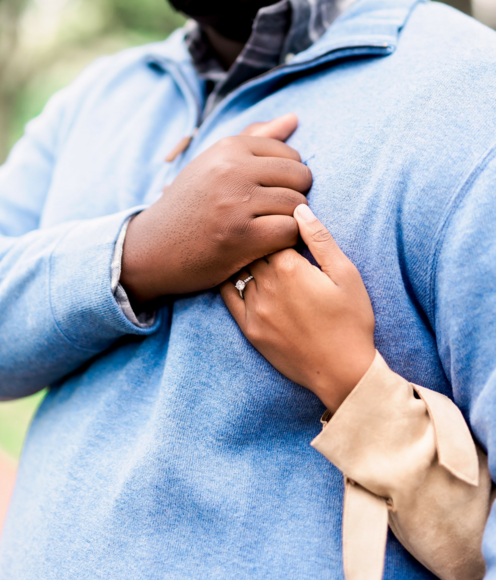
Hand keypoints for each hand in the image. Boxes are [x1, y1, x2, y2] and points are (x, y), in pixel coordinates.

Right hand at [120, 113, 311, 302]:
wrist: (153, 247)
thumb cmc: (190, 204)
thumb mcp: (214, 164)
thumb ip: (255, 138)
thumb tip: (294, 118)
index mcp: (228, 147)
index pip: (290, 154)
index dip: (286, 177)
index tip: (264, 192)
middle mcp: (231, 170)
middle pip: (299, 177)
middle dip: (293, 196)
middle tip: (270, 212)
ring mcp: (235, 204)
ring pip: (297, 205)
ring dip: (288, 220)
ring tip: (265, 227)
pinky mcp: (240, 236)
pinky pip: (289, 231)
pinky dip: (282, 241)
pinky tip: (264, 244)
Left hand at [220, 204, 375, 412]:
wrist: (343, 371)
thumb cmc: (351, 320)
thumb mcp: (346, 275)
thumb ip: (320, 239)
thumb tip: (299, 207)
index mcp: (289, 268)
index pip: (270, 232)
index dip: (274, 227)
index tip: (279, 227)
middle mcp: (266, 286)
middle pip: (250, 250)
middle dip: (257, 242)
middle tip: (262, 238)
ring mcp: (254, 308)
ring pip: (239, 272)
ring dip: (244, 262)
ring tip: (250, 256)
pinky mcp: (249, 328)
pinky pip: (228, 297)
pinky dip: (229, 283)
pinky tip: (235, 276)